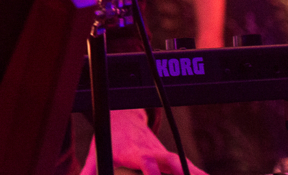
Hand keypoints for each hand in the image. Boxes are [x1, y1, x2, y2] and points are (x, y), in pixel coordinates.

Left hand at [81, 109, 209, 174]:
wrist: (123, 117)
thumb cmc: (110, 139)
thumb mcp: (97, 154)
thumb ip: (89, 171)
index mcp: (134, 151)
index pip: (145, 160)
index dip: (151, 170)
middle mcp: (152, 150)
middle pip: (170, 162)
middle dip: (181, 173)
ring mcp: (164, 153)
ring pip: (184, 164)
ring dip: (195, 173)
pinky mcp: (172, 157)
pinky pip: (188, 167)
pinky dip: (199, 173)